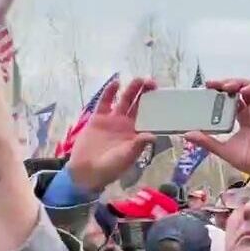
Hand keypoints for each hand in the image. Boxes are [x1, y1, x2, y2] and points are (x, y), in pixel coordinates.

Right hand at [67, 77, 156, 191]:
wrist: (86, 172)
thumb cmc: (110, 168)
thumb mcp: (126, 158)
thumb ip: (137, 146)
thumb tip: (153, 136)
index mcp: (137, 134)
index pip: (150, 117)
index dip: (156, 107)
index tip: (163, 97)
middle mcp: (127, 124)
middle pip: (138, 105)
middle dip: (145, 94)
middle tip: (152, 82)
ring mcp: (113, 120)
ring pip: (124, 101)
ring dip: (131, 90)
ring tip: (139, 79)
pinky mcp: (98, 118)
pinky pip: (105, 102)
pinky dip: (110, 92)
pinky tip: (116, 82)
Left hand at [184, 79, 249, 181]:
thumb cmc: (248, 160)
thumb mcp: (222, 149)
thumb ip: (206, 141)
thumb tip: (187, 135)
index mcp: (242, 120)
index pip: (231, 100)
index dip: (221, 93)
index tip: (208, 90)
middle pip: (239, 90)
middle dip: (226, 83)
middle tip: (212, 84)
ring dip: (239, 82)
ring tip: (226, 86)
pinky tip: (243, 91)